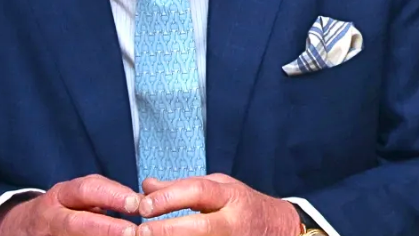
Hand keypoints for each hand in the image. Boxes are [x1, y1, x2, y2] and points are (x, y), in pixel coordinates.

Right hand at [0, 175, 139, 235]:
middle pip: (76, 223)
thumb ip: (106, 195)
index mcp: (61, 196)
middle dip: (105, 228)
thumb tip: (144, 202)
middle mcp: (51, 218)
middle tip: (131, 232)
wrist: (21, 229)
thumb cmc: (63, 209)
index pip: (86, 190)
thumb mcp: (77, 195)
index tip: (137, 203)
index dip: (112, 196)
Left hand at [135, 174, 298, 235]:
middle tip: (141, 231)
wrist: (277, 229)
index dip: (169, 198)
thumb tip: (146, 186)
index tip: (144, 206)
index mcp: (230, 197)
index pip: (198, 192)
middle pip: (198, 227)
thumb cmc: (242, 206)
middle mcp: (232, 222)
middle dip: (166, 231)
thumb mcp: (219, 187)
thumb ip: (182, 187)